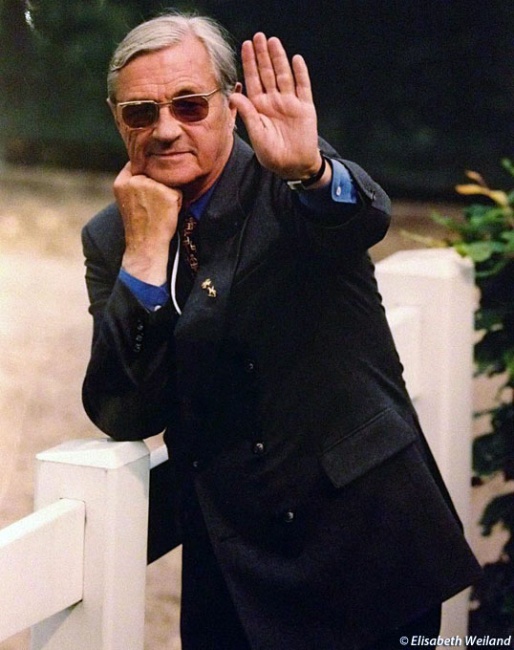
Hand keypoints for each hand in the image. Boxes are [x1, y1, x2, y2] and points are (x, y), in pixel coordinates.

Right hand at [114, 162, 181, 284]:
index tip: (145, 193)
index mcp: (121, 181)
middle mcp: (135, 180)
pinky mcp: (167, 193)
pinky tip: (167, 213)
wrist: (146, 245)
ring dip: (167, 194)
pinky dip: (176, 203)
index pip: (137, 165)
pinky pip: (178, 192)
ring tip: (159, 211)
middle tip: (151, 208)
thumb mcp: (128, 200)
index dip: (145, 174)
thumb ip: (134, 183)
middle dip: (157, 187)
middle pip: (155, 173)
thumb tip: (148, 168)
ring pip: (167, 182)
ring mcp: (151, 185)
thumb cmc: (139, 226)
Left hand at [230, 33, 326, 182]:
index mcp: (259, 107)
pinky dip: (300, 73)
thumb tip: (233, 95)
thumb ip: (247, 114)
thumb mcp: (257, 135)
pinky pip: (303, 87)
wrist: (294, 166)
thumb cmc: (272, 155)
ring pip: (283, 75)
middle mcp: (273, 101)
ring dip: (279, 59)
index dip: (249, 63)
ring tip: (273, 41)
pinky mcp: (305, 107)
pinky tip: (296, 59)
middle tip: (258, 36)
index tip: (245, 46)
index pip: (252, 80)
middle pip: (267, 73)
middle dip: (262, 55)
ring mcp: (290, 103)